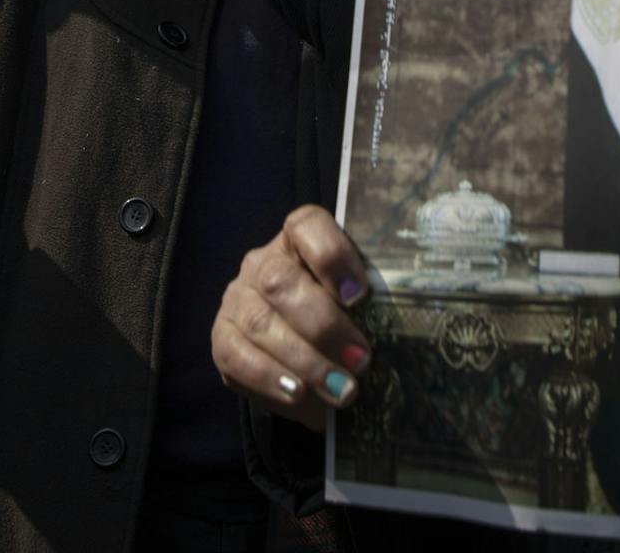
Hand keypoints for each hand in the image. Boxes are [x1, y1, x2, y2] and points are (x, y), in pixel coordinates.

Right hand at [212, 205, 371, 432]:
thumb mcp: (354, 305)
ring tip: (342, 391)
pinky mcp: (221, 339)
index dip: (331, 255)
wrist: (297, 357)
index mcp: (297, 241)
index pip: (306, 225)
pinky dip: (271, 379)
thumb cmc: (338, 322)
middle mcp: (261, 264)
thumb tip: (398, 334)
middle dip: (324, 325)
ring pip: (262, 324)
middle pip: (281, 281)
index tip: (359, 294)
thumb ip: (368, 304)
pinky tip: (299, 395)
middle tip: (360, 360)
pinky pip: (238, 358)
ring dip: (306, 362)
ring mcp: (237, 301)